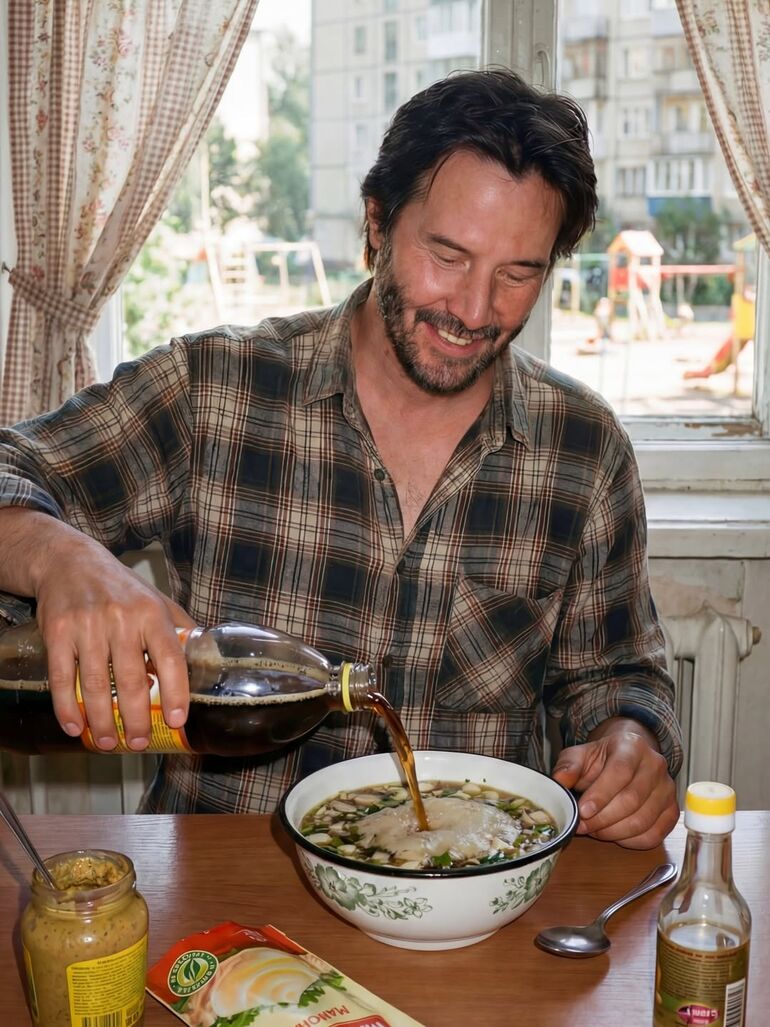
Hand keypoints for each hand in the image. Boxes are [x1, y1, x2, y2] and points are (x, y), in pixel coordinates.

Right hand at [32, 523, 194, 751]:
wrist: (70, 561)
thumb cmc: (120, 588)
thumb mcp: (156, 599)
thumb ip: (180, 627)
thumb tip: (207, 657)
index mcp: (152, 613)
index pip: (171, 658)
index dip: (176, 692)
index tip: (177, 720)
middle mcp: (122, 619)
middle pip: (131, 680)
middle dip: (135, 720)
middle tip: (139, 743)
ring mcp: (88, 626)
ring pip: (96, 685)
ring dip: (102, 721)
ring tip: (110, 743)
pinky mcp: (58, 632)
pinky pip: (62, 678)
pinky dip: (67, 708)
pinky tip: (76, 728)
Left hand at [551, 718, 678, 848]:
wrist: (627, 759)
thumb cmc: (602, 759)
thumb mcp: (580, 756)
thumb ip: (568, 766)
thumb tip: (559, 781)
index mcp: (632, 746)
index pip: (620, 772)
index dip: (601, 795)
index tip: (583, 811)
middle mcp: (655, 765)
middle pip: (632, 799)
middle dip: (603, 818)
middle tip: (583, 826)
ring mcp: (667, 789)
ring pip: (643, 820)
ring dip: (614, 832)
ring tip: (594, 830)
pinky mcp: (671, 810)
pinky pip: (654, 835)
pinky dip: (631, 841)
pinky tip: (614, 835)